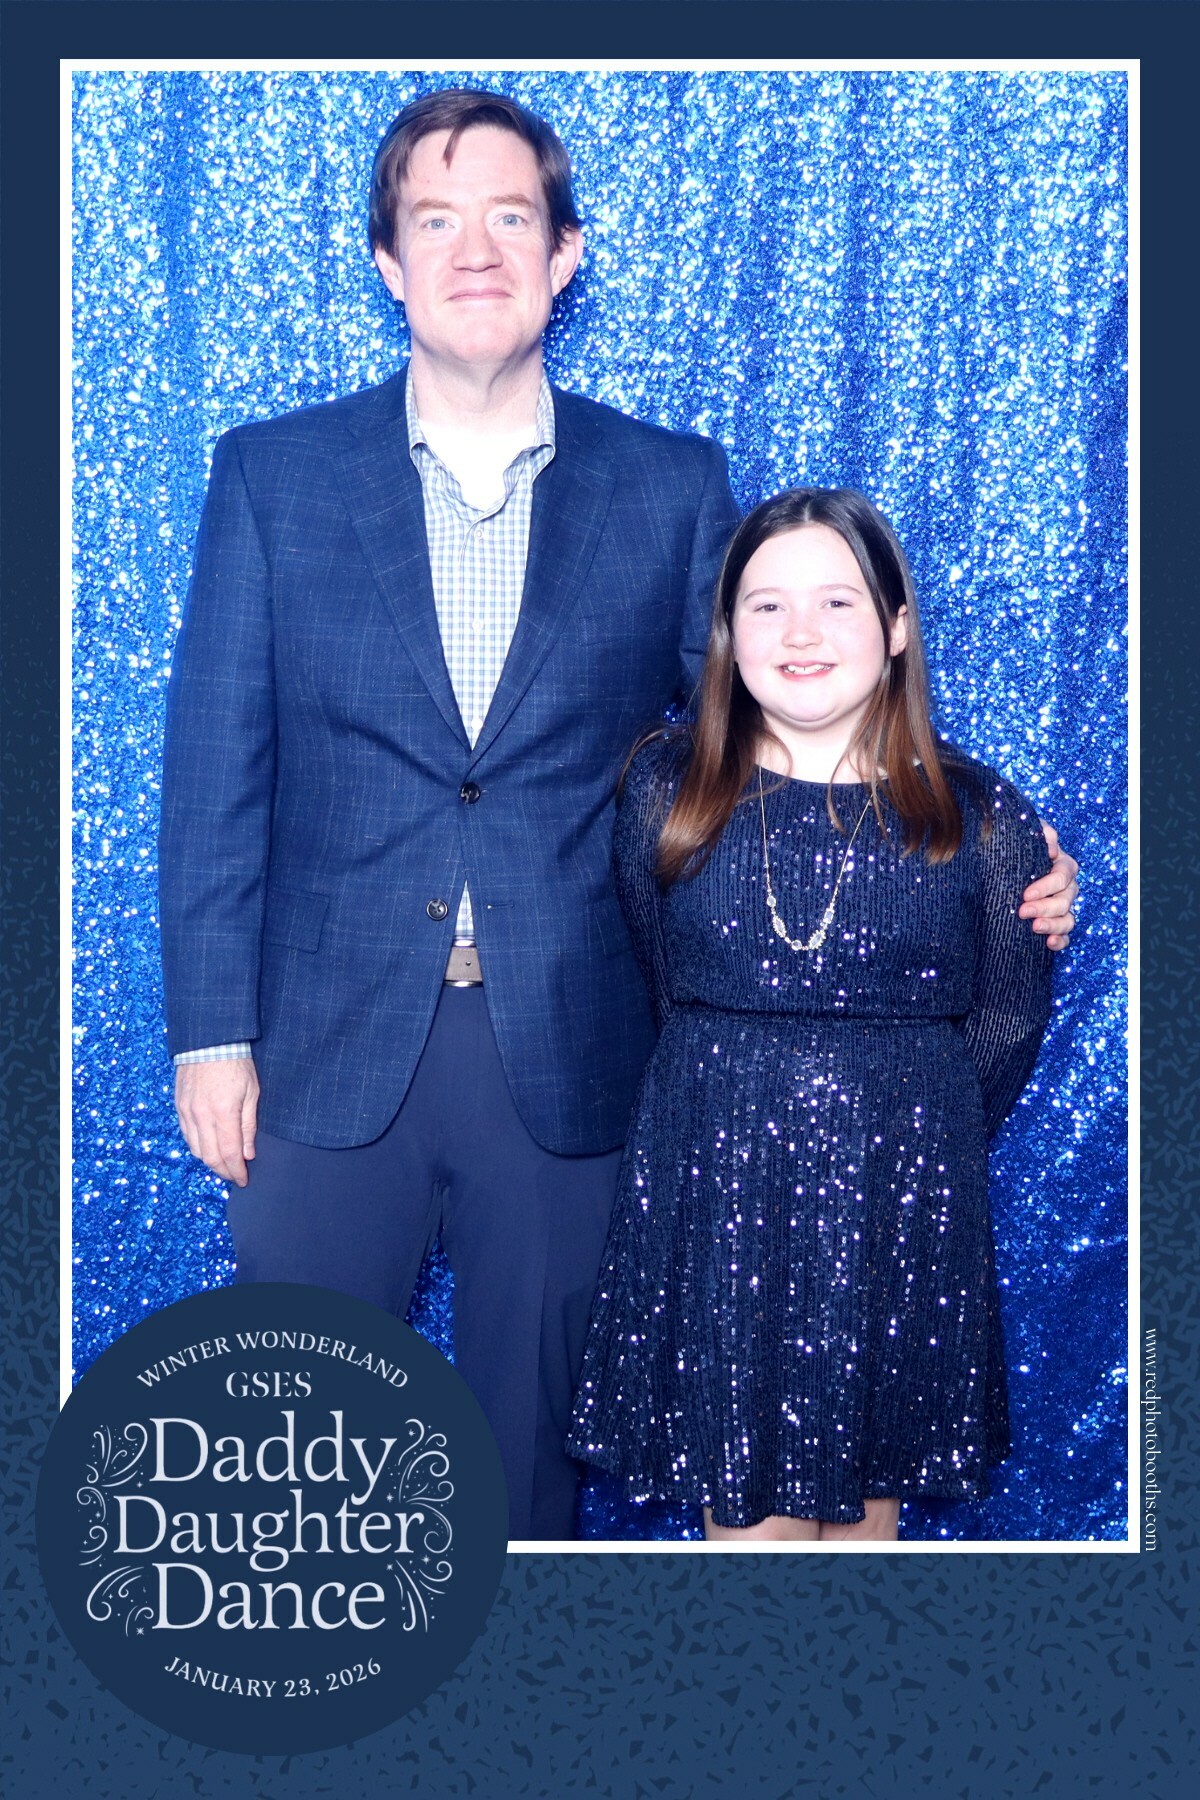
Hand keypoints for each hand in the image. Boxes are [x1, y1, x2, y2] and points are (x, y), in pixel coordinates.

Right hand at [175, 1057, 258, 1187]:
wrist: (209, 1041)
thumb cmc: (236, 1064)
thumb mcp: (252, 1093)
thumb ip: (248, 1126)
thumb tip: (248, 1154)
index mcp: (223, 1114)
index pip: (229, 1154)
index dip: (236, 1171)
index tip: (243, 1180)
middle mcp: (201, 1116)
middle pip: (210, 1157)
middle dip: (223, 1171)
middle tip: (234, 1177)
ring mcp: (187, 1112)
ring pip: (196, 1149)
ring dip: (209, 1162)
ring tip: (223, 1165)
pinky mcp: (179, 1107)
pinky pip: (186, 1136)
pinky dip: (197, 1147)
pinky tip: (207, 1148)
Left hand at [1019, 823, 1078, 951]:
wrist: (996, 866)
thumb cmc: (1013, 848)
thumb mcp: (1024, 834)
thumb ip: (1040, 833)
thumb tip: (1051, 847)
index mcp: (1061, 865)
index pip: (1064, 875)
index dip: (1048, 885)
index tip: (1026, 894)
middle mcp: (1065, 887)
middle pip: (1065, 900)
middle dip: (1045, 907)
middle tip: (1023, 911)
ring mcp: (1060, 907)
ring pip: (1068, 919)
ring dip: (1053, 925)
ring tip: (1035, 927)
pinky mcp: (1053, 924)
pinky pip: (1064, 936)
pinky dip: (1060, 941)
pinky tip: (1048, 943)